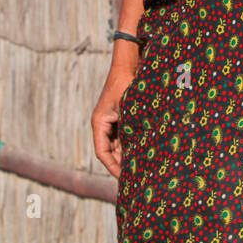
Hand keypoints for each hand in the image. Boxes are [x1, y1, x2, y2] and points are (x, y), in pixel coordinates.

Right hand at [91, 58, 137, 178]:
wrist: (128, 64)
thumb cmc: (127, 84)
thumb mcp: (129, 108)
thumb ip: (131, 129)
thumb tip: (137, 152)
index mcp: (100, 122)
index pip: (102, 152)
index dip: (112, 167)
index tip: (125, 178)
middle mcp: (103, 124)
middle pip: (110, 152)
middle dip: (121, 165)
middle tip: (135, 178)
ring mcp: (112, 121)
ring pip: (118, 145)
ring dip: (127, 156)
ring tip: (141, 169)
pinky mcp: (120, 118)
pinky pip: (124, 137)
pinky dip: (132, 146)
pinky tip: (143, 153)